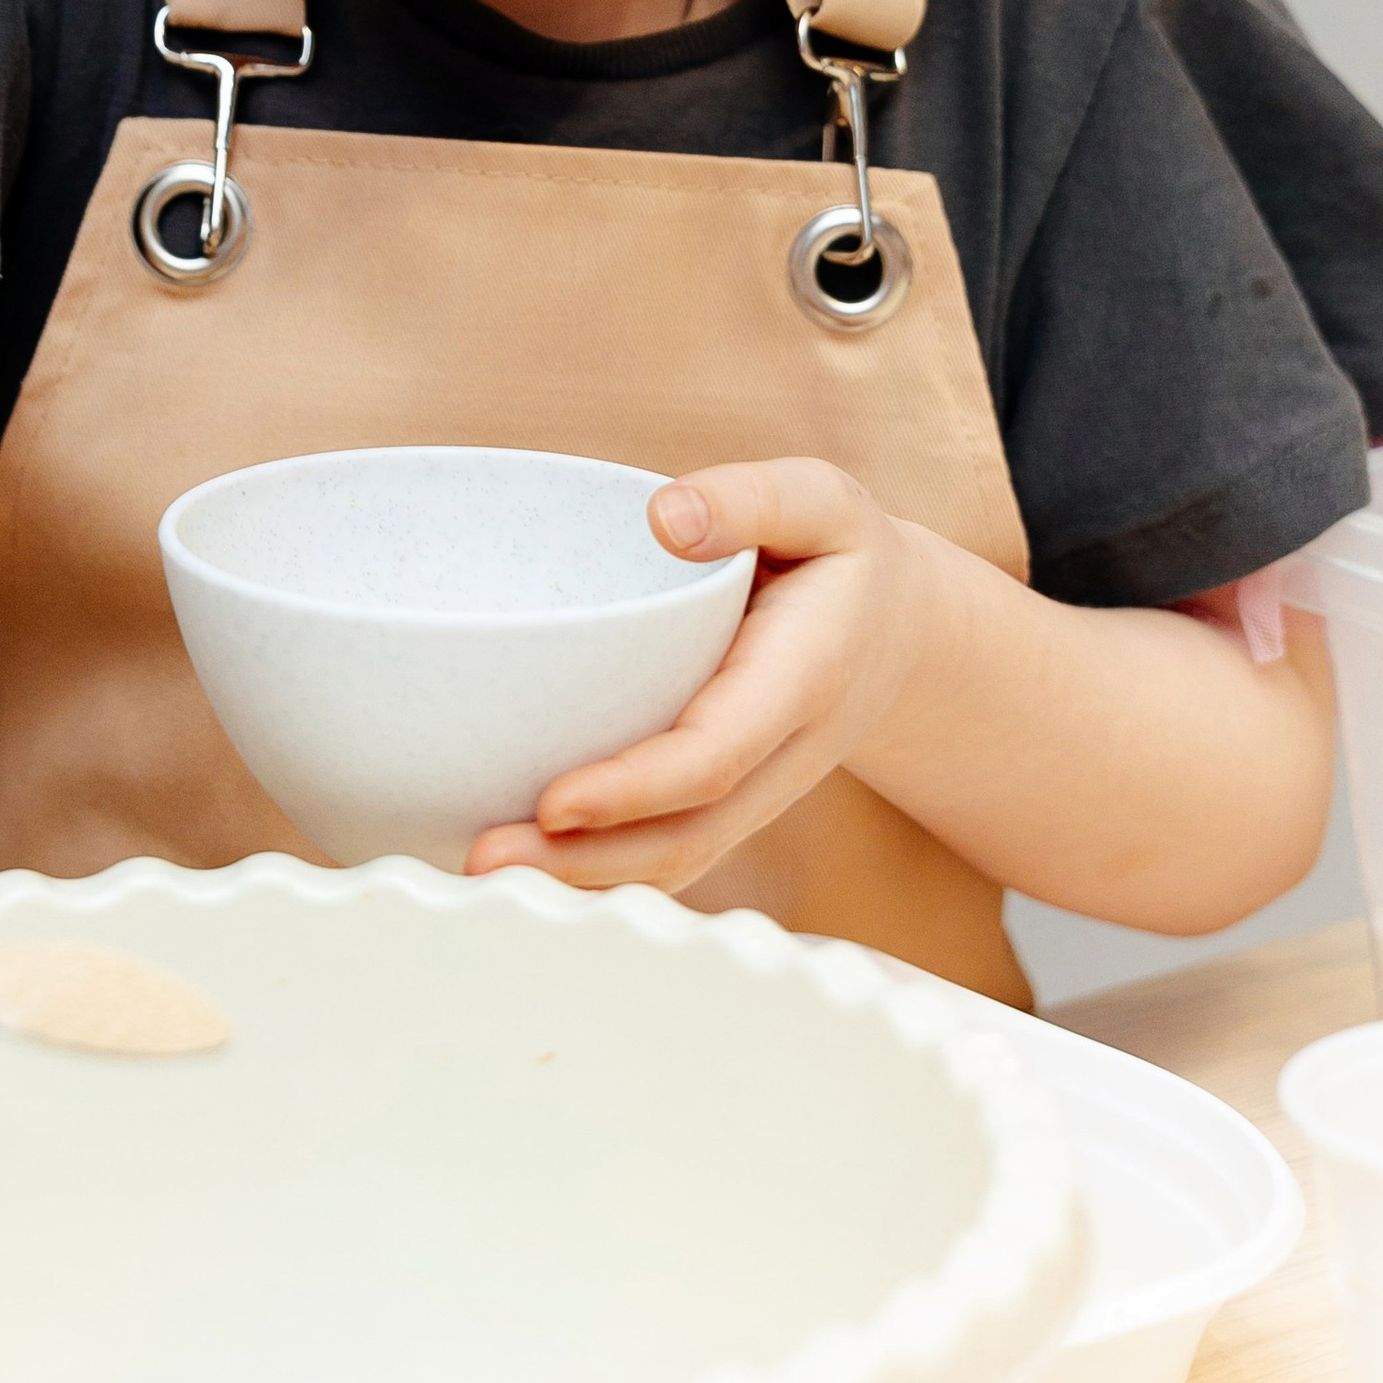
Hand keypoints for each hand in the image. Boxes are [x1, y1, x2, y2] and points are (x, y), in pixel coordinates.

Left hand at [466, 459, 936, 894]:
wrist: (901, 633)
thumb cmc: (843, 558)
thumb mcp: (820, 501)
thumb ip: (751, 499)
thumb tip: (665, 518)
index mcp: (799, 682)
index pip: (714, 756)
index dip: (634, 789)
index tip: (554, 802)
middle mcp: (777, 758)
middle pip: (684, 838)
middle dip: (585, 863)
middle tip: (482, 858)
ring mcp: (753, 794)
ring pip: (672, 861)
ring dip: (579, 883)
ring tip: (481, 870)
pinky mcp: (724, 803)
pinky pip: (664, 852)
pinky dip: (596, 876)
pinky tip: (524, 868)